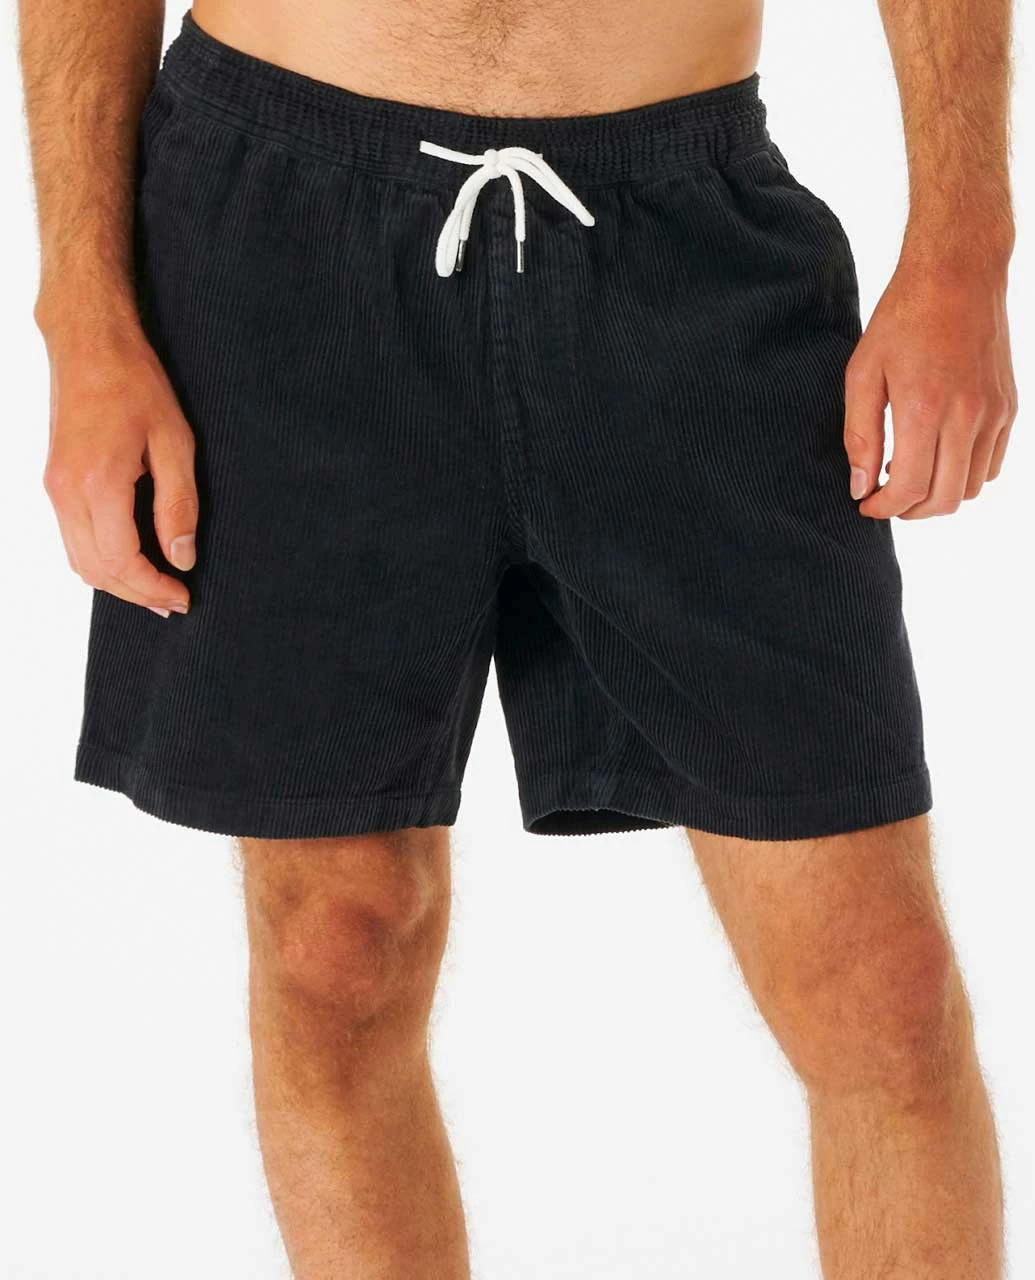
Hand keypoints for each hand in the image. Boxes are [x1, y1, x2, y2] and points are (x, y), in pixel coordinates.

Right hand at [41, 315, 197, 615]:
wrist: (88, 345)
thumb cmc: (134, 383)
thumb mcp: (175, 442)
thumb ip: (180, 504)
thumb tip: (181, 556)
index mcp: (97, 482)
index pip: (122, 561)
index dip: (154, 587)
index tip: (183, 596)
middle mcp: (66, 492)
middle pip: (96, 570)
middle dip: (136, 594)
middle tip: (174, 602)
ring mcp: (53, 489)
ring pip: (79, 561)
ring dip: (117, 582)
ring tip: (156, 588)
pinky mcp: (53, 483)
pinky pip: (72, 539)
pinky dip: (100, 561)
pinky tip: (131, 561)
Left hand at [843, 255, 1015, 518]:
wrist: (958, 274)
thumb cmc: (902, 320)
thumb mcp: (863, 374)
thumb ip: (860, 436)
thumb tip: (860, 487)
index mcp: (925, 409)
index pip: (911, 489)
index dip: (884, 508)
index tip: (866, 504)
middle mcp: (967, 416)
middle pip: (945, 499)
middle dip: (910, 511)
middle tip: (886, 498)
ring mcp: (994, 413)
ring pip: (971, 488)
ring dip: (938, 494)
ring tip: (910, 474)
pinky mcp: (1009, 406)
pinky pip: (991, 464)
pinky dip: (964, 474)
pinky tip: (938, 456)